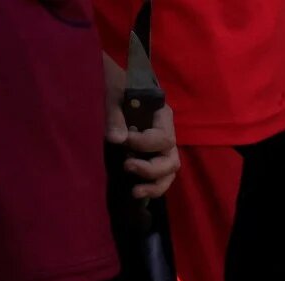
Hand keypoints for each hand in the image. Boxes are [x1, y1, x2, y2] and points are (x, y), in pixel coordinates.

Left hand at [104, 58, 178, 198]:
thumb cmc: (117, 86)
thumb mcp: (113, 95)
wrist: (116, 84)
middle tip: (127, 166)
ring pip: (169, 173)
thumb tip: (116, 139)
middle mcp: (167, 135)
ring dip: (155, 185)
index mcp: (163, 117)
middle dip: (152, 169)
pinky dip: (152, 187)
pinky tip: (136, 192)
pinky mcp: (153, 158)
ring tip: (135, 192)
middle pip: (171, 160)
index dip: (144, 143)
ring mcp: (162, 149)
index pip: (162, 138)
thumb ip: (116, 117)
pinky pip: (161, 177)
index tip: (123, 141)